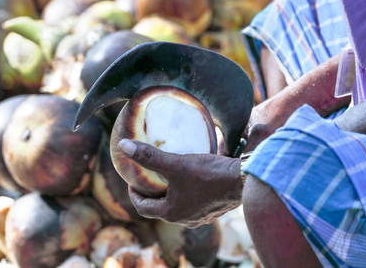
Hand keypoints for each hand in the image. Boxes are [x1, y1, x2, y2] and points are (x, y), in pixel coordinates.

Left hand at [118, 139, 242, 227]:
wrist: (242, 182)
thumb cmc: (208, 175)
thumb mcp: (175, 164)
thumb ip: (150, 156)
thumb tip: (123, 147)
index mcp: (171, 213)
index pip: (143, 207)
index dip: (133, 194)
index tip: (131, 182)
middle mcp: (185, 219)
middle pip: (160, 207)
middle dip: (152, 192)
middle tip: (147, 177)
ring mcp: (201, 216)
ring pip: (178, 205)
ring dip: (170, 193)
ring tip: (168, 175)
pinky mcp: (213, 208)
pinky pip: (193, 202)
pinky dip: (186, 192)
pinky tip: (191, 178)